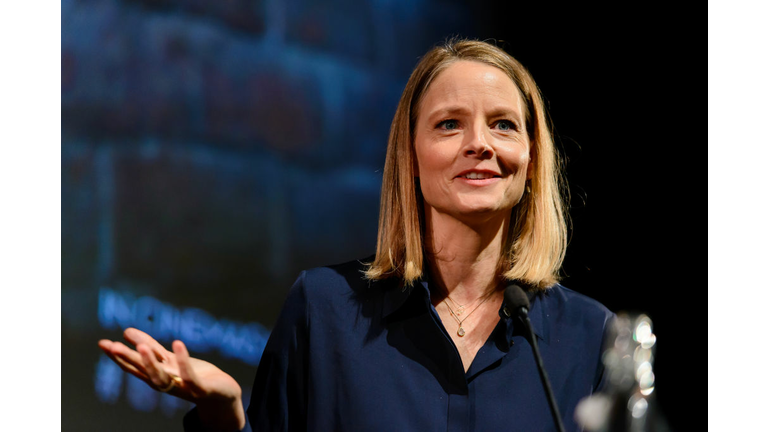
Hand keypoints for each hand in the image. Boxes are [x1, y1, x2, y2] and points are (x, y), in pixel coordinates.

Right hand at [98, 328, 245, 430]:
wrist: (223, 394)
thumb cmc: (195, 375)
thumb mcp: (170, 360)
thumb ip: (150, 347)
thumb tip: (126, 331)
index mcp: (157, 375)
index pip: (134, 366)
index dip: (118, 356)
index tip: (102, 343)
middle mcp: (165, 383)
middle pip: (143, 371)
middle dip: (127, 359)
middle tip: (111, 346)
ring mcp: (181, 387)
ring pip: (161, 377)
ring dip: (151, 363)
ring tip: (141, 347)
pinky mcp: (199, 388)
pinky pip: (190, 375)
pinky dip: (183, 361)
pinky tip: (177, 344)